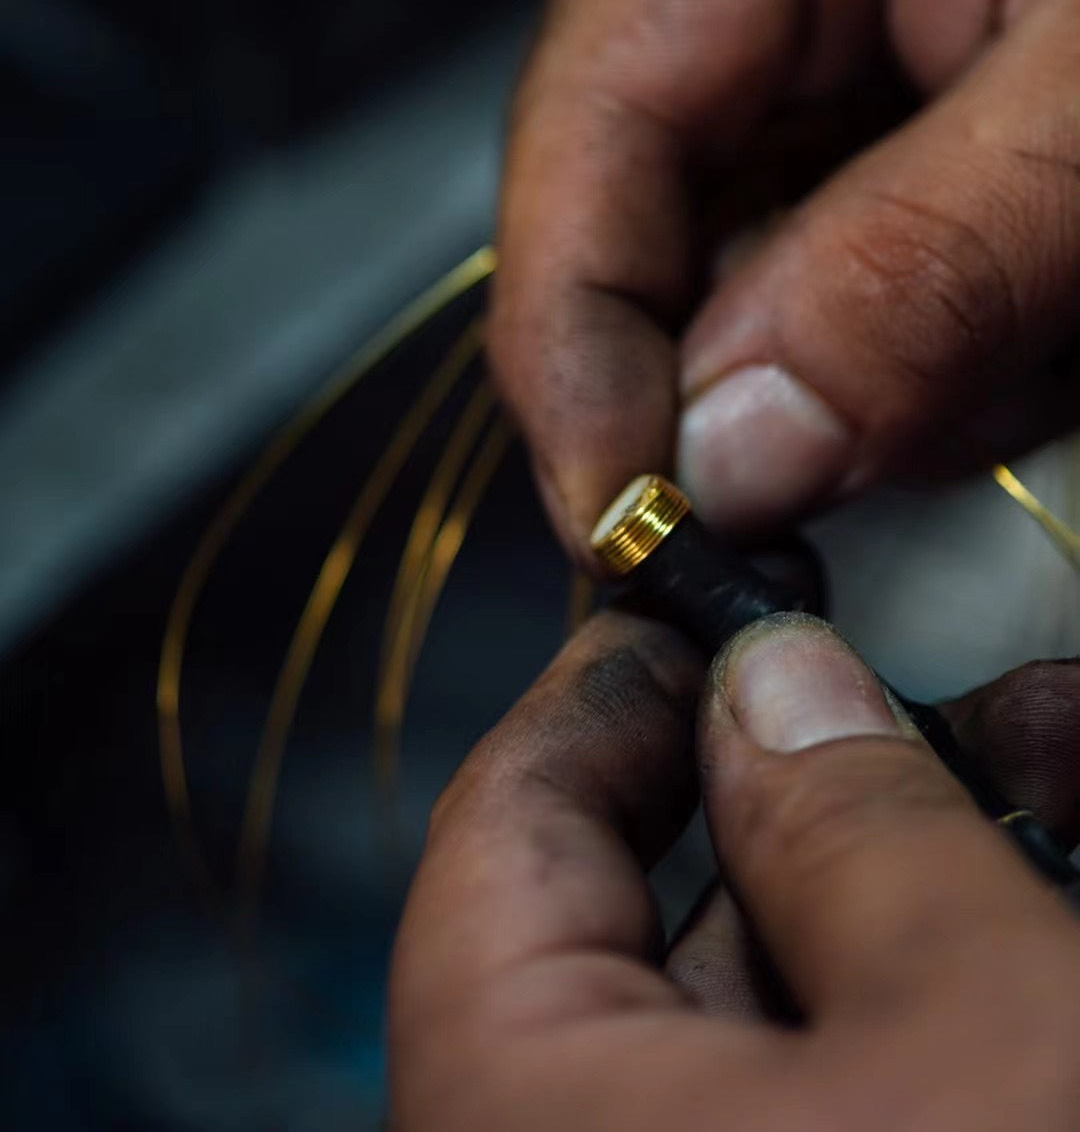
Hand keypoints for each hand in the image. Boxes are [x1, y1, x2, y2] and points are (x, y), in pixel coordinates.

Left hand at [390, 610, 1079, 1131]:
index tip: (690, 605)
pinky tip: (1046, 894)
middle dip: (823, 777)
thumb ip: (856, 834)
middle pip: (654, 921)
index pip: (506, 836)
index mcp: (521, 1117)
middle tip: (930, 689)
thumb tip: (780, 685)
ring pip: (767, 1006)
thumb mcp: (970, 1029)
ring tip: (1054, 759)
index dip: (609, 689)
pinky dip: (921, 993)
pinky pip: (826, 1088)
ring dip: (905, 873)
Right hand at [490, 0, 1079, 555]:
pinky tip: (1025, 307)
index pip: (590, 112)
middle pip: (635, 196)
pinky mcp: (848, 65)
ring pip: (722, 250)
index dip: (575, 337)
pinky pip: (809, 247)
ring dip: (855, 353)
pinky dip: (904, 327)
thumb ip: (922, 275)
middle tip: (877, 453)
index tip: (622, 520)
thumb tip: (727, 453)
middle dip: (752, 356)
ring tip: (1042, 327)